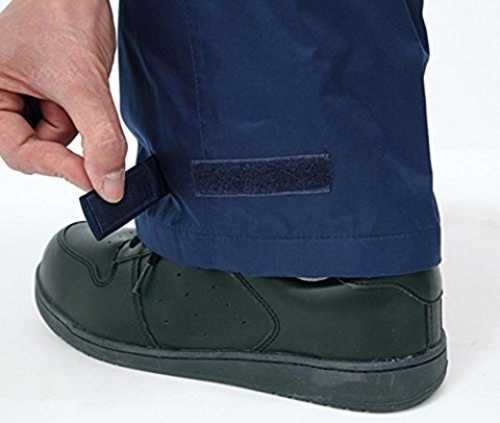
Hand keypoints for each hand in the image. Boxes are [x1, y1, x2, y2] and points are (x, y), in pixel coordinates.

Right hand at [0, 0, 126, 201]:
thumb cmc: (62, 16)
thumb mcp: (83, 86)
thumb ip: (100, 140)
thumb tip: (109, 186)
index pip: (21, 153)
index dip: (59, 167)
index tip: (95, 180)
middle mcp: (4, 101)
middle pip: (39, 150)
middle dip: (68, 139)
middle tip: (90, 130)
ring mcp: (28, 100)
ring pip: (59, 139)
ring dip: (79, 125)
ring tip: (80, 88)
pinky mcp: (50, 97)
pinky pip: (70, 124)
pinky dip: (85, 118)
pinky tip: (83, 92)